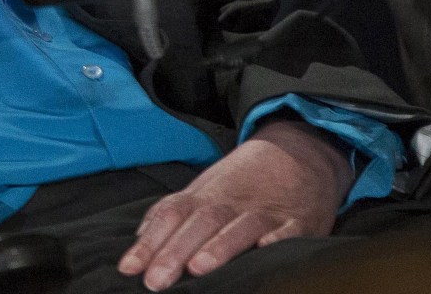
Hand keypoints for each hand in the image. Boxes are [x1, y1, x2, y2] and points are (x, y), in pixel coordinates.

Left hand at [116, 119, 352, 290]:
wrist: (301, 150)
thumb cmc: (246, 180)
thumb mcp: (207, 187)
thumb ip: (173, 211)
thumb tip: (140, 236)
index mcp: (207, 195)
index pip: (174, 215)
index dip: (151, 241)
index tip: (129, 268)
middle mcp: (233, 202)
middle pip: (202, 223)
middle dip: (177, 251)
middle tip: (156, 280)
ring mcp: (267, 211)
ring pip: (242, 227)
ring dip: (221, 246)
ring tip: (199, 267)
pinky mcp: (300, 222)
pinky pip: (289, 232)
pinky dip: (277, 241)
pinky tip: (264, 251)